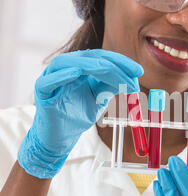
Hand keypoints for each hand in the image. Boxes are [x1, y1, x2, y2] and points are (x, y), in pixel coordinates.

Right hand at [18, 49, 142, 178]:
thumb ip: (111, 87)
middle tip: (130, 77)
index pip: (100, 57)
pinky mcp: (41, 91)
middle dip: (111, 64)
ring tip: (106, 68)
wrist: (59, 138)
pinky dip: (61, 75)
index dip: (120, 61)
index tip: (139, 71)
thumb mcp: (99, 99)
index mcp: (79, 68)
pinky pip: (48, 80)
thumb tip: (132, 79)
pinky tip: (76, 73)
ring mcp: (51, 78)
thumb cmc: (76, 116)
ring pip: (66, 62)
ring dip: (88, 64)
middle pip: (87, 57)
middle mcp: (65, 69)